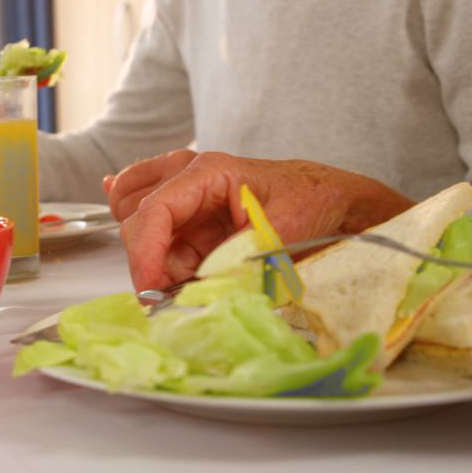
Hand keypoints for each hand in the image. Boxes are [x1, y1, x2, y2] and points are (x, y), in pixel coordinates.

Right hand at [119, 152, 413, 290]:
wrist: (333, 203)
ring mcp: (186, 197)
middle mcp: (188, 178)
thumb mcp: (279, 232)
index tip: (150, 293)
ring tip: (174, 286)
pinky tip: (143, 260)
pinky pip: (151, 230)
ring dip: (150, 261)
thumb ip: (235, 258)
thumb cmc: (312, 204)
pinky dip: (146, 251)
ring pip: (138, 225)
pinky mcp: (190, 219)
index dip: (145, 255)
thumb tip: (197, 289)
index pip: (154, 211)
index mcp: (208, 172)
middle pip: (139, 221)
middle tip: (166, 301)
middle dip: (147, 264)